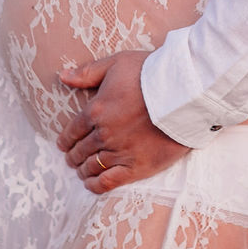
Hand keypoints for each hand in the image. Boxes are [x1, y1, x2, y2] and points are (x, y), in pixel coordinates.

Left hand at [55, 50, 188, 193]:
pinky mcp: (137, 167)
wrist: (184, 93)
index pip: (72, 130)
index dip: (65, 139)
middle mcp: (104, 134)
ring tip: (81, 170)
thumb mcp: (116, 63)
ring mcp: (120, 152)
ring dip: (82, 169)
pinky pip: (109, 182)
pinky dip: (96, 185)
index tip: (63, 144)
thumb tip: (63, 76)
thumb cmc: (151, 74)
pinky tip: (91, 183)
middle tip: (72, 158)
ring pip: (92, 166)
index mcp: (96, 110)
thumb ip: (88, 73)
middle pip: (80, 150)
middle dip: (73, 155)